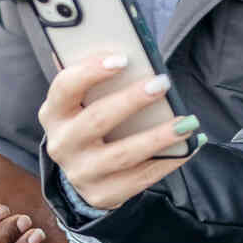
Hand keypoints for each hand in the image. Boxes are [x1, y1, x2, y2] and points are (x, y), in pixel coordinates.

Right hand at [39, 55, 201, 210]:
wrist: (84, 172)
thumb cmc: (90, 122)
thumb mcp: (83, 101)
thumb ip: (97, 78)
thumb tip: (125, 48)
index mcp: (54, 113)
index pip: (65, 88)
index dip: (91, 72)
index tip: (123, 58)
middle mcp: (62, 144)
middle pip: (96, 120)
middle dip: (131, 100)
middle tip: (162, 84)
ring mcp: (81, 173)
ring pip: (123, 154)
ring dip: (158, 136)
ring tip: (187, 122)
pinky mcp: (102, 194)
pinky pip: (140, 178)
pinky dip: (168, 161)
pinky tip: (188, 145)